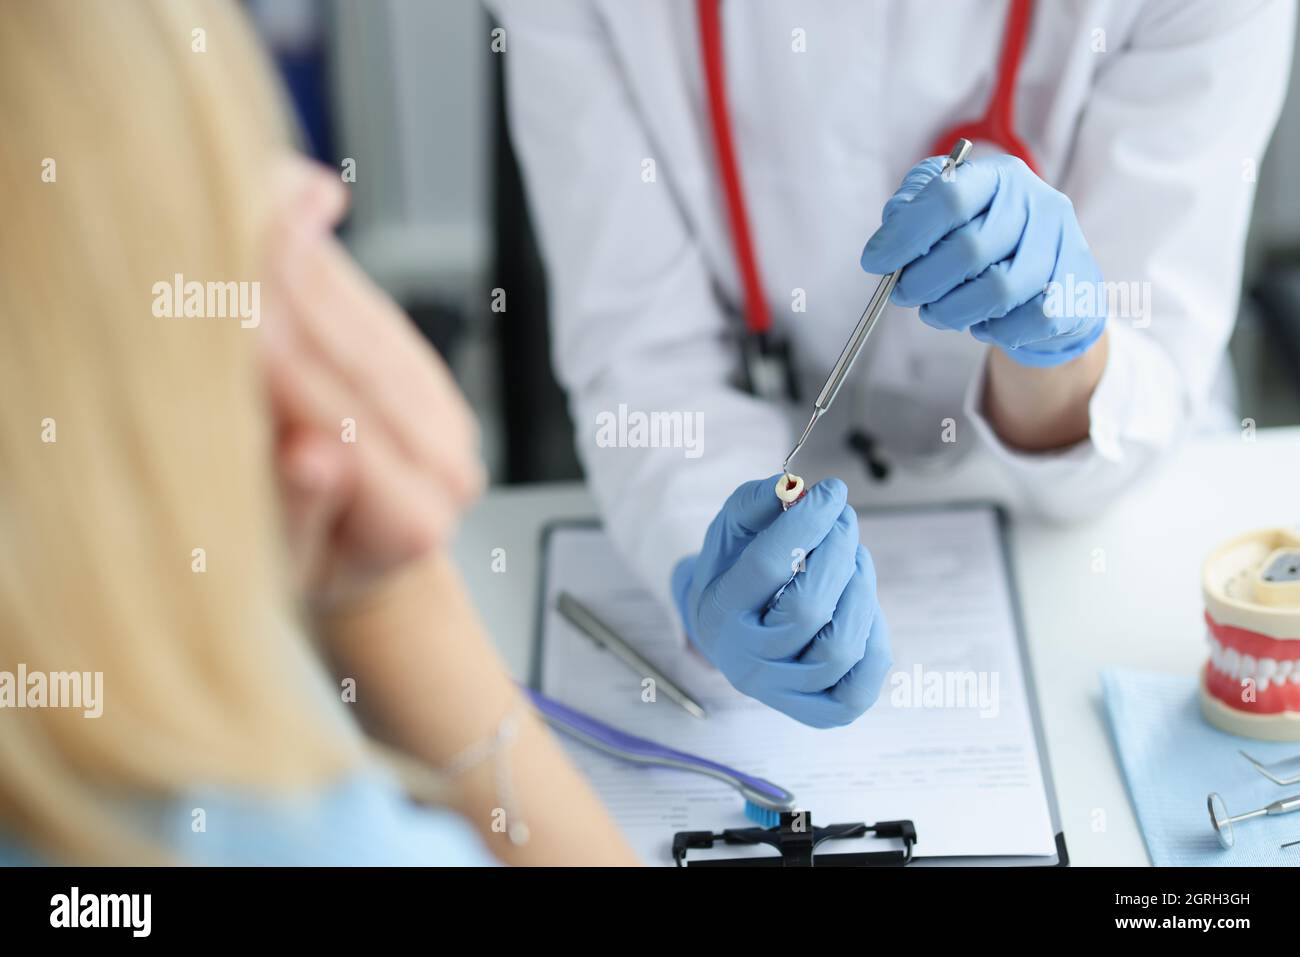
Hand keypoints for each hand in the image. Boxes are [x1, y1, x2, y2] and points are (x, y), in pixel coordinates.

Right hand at [263, 157, 485, 610]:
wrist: (351, 565)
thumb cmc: (302, 576)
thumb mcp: (281, 567)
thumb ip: (299, 509)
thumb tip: (316, 456)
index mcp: (414, 525)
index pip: (339, 426)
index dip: (279, 368)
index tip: (225, 312)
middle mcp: (447, 463)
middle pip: (355, 363)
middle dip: (284, 295)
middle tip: (221, 230)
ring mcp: (446, 413)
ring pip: (362, 321)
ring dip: (301, 259)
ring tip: (242, 196)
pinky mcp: (427, 373)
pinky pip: (366, 306)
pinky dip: (318, 261)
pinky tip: (280, 204)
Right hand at [671, 476, 890, 727]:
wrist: (730, 630)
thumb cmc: (735, 571)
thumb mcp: (731, 530)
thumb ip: (756, 503)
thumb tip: (793, 487)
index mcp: (718, 613)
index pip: (767, 565)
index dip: (807, 522)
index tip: (832, 491)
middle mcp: (745, 661)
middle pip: (808, 610)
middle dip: (838, 552)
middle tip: (845, 521)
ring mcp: (781, 692)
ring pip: (841, 648)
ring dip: (860, 592)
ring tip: (854, 560)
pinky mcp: (817, 711)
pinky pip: (861, 687)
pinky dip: (875, 642)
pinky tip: (862, 607)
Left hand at [860, 153, 1105, 367]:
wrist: (1050, 281)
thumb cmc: (985, 242)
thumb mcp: (947, 215)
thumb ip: (913, 211)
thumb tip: (890, 233)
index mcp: (1000, 176)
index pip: (948, 196)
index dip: (905, 234)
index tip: (874, 262)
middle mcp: (1038, 203)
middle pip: (969, 250)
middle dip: (922, 282)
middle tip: (903, 294)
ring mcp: (1064, 245)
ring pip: (998, 290)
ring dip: (952, 311)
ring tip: (937, 311)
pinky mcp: (1078, 289)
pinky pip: (1027, 319)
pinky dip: (994, 330)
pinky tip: (982, 322)